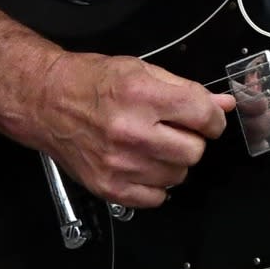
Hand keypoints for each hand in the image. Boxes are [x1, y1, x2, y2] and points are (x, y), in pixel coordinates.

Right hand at [33, 51, 234, 208]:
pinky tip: (141, 164)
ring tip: (152, 144)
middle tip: (174, 130)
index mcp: (141, 96)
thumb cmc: (91, 82)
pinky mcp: (109, 188)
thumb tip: (223, 104)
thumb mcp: (141, 70)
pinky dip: (155, 184)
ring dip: (173, 161)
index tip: (208, 118)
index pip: (203, 115)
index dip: (213, 118)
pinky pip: (156, 198)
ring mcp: (119, 164)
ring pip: (178, 175)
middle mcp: (131, 132)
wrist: (47, 102)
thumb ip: (186, 89)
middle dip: (191, 139)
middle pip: (194, 151)